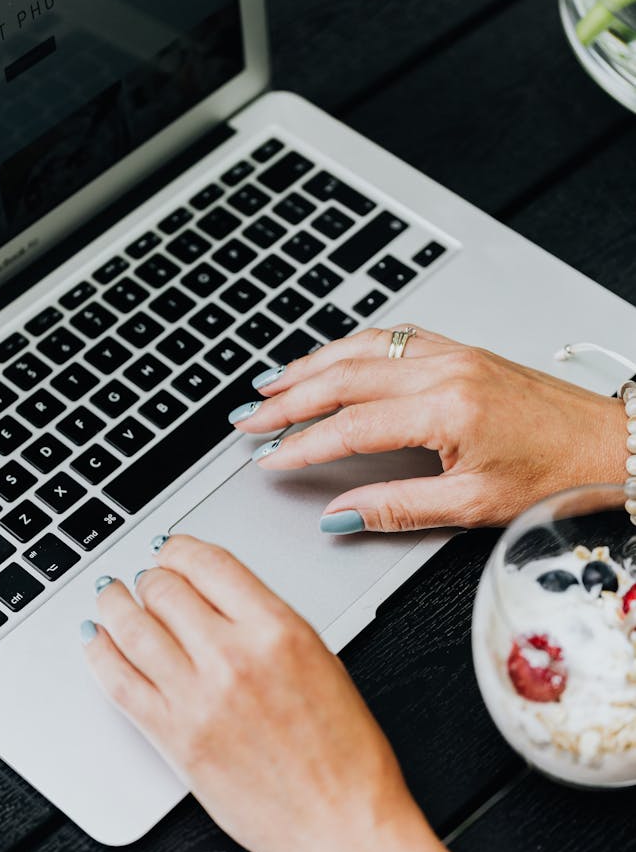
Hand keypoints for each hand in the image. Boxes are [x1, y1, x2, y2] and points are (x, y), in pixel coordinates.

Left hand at [84, 535, 413, 851]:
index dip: (179, 548)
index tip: (171, 549)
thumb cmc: (345, 752)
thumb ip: (265, 621)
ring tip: (110, 596)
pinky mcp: (173, 739)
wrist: (341, 824)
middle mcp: (232, 657)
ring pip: (132, 628)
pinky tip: (97, 641)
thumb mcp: (321, 659)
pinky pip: (119, 683)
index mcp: (277, 629)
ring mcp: (196, 699)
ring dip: (114, 604)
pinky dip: (101, 654)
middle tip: (145, 577)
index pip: (208, 563)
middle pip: (164, 589)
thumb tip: (215, 595)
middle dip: (149, 576)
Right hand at [233, 326, 624, 532]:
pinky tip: (334, 357)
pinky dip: (351, 346)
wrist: (608, 443)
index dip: (303, 443)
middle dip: (289, 397)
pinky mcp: (462, 350)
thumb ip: (399, 507)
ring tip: (273, 382)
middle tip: (250, 416)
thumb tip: (343, 514)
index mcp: (447, 408)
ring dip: (312, 364)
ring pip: (364, 348)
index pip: (352, 425)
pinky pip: (392, 337)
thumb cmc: (557, 472)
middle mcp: (445, 370)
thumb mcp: (473, 504)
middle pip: (345, 377)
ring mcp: (453, 353)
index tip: (269, 457)